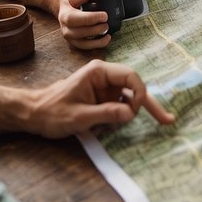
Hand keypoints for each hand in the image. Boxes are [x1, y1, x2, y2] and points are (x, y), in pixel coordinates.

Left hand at [22, 60, 174, 137]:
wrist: (34, 115)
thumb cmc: (52, 112)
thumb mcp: (79, 117)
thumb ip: (106, 114)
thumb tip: (131, 114)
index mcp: (99, 72)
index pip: (130, 76)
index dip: (140, 92)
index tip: (138, 110)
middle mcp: (104, 77)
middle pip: (135, 88)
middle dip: (147, 105)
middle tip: (167, 120)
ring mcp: (105, 89)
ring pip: (128, 100)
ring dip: (125, 116)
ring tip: (104, 129)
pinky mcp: (103, 99)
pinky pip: (119, 108)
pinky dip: (117, 120)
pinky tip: (102, 129)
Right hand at [56, 0, 112, 50]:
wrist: (68, 6)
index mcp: (64, 14)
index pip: (74, 19)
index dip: (91, 18)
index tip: (104, 15)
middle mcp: (65, 27)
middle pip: (79, 32)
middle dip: (96, 29)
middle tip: (107, 23)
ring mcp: (69, 37)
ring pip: (82, 43)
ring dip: (97, 39)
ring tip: (107, 31)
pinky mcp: (75, 42)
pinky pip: (86, 47)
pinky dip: (97, 45)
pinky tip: (106, 38)